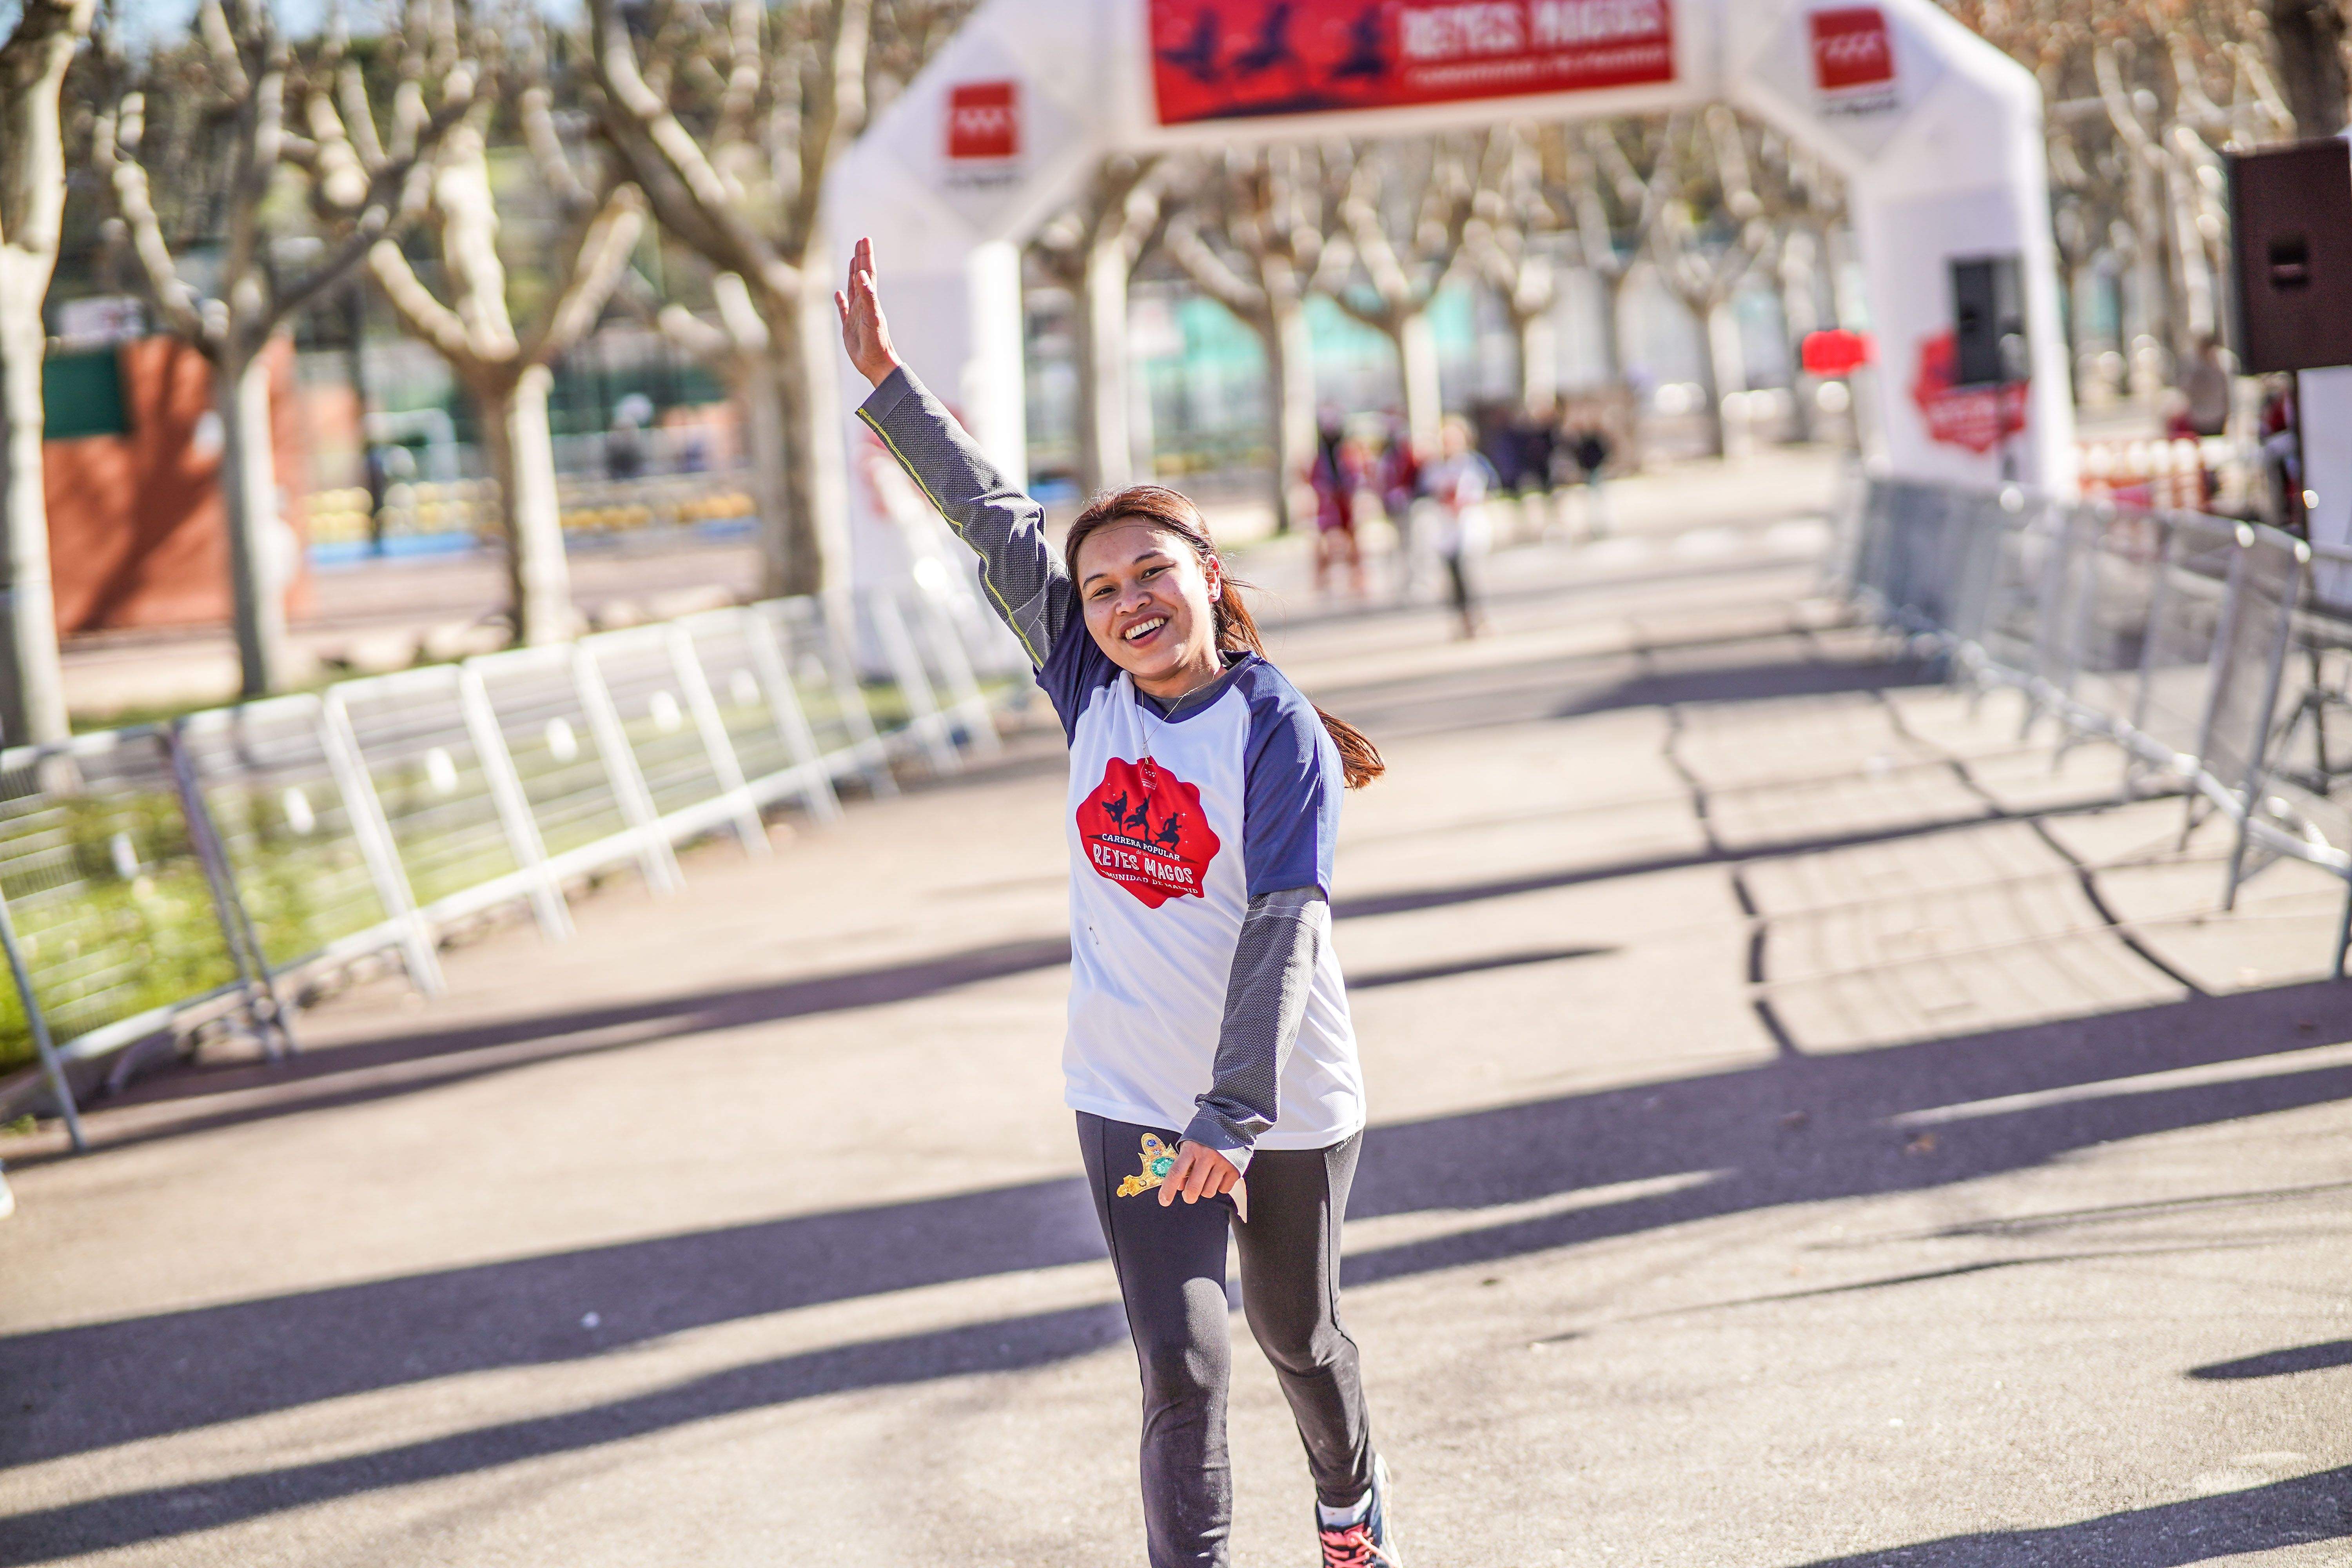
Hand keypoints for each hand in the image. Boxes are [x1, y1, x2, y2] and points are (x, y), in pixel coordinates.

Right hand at [835, 236, 902, 387]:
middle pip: (861, 277)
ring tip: (853, 261)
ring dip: (853, 274)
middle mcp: (864, 305)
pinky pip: (844, 310)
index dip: (866, 256)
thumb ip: (868, 297)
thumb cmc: (877, 343)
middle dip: (861, 258)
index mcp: (870, 301)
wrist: (877, 365)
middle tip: (860, 242)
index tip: (865, 239)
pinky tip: (839, 294)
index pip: (868, 273)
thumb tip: (863, 275)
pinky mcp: (849, 328)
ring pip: (853, 290)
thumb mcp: (872, 318)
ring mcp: (856, 315)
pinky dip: (841, 300)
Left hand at [1159, 1140, 1241, 1210]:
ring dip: (1205, 1191)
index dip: (1168, 1189)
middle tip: (1189, 1195)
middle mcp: (1207, 1156)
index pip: (1176, 1172)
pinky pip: (1223, 1190)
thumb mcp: (1189, 1144)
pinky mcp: (1235, 1168)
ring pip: (1208, 1192)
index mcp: (1191, 1148)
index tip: (1164, 1201)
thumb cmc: (1205, 1136)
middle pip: (1193, 1188)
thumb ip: (1183, 1164)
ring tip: (1206, 1180)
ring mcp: (1222, 1162)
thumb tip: (1179, 1186)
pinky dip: (1220, 1187)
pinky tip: (1219, 1175)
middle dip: (1189, 1197)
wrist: (1232, 1124)